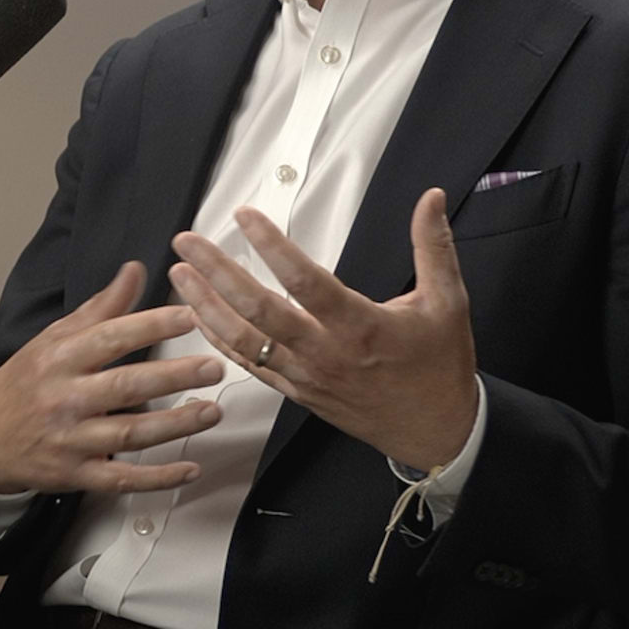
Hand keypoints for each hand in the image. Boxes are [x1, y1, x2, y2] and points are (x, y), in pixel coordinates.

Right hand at [0, 261, 234, 495]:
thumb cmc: (24, 384)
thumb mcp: (52, 339)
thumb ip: (100, 308)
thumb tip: (135, 269)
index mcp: (59, 359)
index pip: (109, 338)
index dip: (150, 326)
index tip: (189, 316)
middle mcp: (64, 398)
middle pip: (125, 386)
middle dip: (173, 376)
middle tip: (214, 367)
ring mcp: (70, 440)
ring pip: (130, 433)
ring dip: (175, 424)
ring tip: (212, 412)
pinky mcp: (75, 475)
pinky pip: (121, 478)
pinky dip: (158, 478)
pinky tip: (190, 469)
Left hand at [168, 191, 477, 471]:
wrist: (435, 431)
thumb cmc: (440, 365)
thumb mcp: (449, 302)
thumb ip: (434, 247)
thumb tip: (431, 197)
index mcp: (362, 327)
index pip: (306, 281)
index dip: (272, 246)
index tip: (244, 216)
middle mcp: (326, 353)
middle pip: (258, 310)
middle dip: (217, 272)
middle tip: (187, 241)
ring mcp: (305, 376)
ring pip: (243, 340)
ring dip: (205, 305)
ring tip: (179, 272)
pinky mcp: (296, 392)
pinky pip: (249, 364)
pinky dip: (219, 339)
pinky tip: (198, 315)